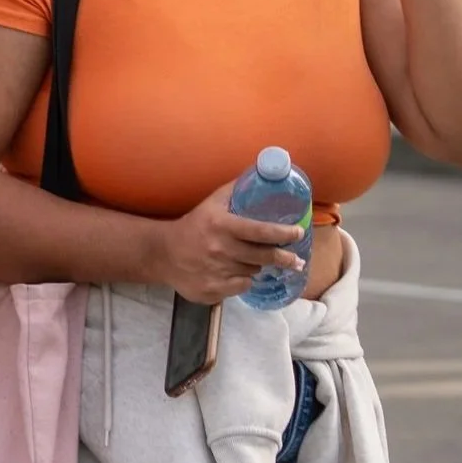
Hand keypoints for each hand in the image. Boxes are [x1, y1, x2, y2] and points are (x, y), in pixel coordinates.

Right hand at [144, 179, 305, 305]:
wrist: (163, 253)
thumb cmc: (193, 225)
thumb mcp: (212, 203)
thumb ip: (236, 190)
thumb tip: (262, 172)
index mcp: (222, 225)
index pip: (261, 231)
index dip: (283, 233)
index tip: (298, 233)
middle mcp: (220, 249)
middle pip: (264, 257)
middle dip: (284, 258)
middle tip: (296, 260)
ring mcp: (216, 272)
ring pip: (253, 272)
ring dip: (257, 266)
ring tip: (253, 260)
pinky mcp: (213, 290)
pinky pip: (241, 287)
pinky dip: (243, 280)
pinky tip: (236, 273)